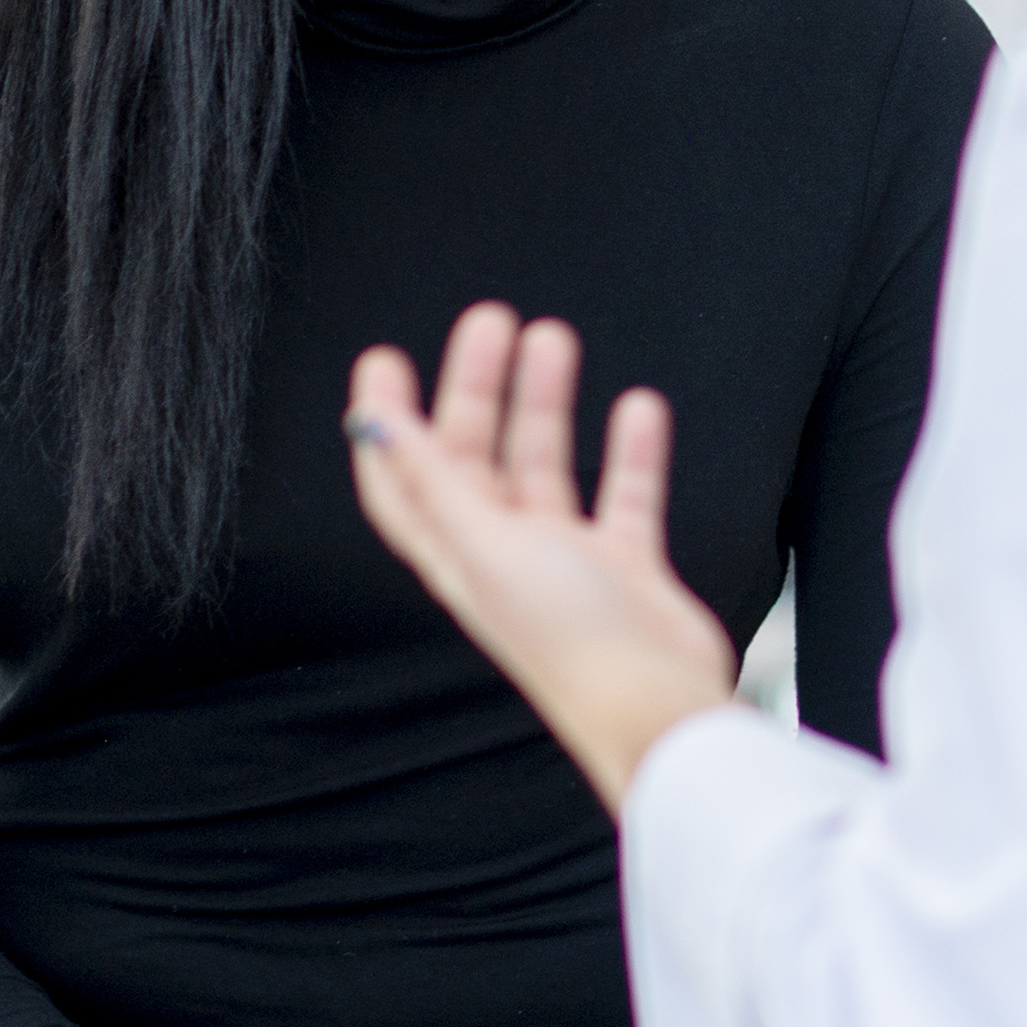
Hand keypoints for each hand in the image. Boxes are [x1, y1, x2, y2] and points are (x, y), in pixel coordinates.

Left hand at [347, 305, 738, 812]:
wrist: (656, 705)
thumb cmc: (567, 638)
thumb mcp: (487, 547)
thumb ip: (434, 480)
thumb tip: (371, 425)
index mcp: (456, 557)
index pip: (401, 481)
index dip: (386, 423)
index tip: (383, 358)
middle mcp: (503, 556)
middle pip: (475, 457)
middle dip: (477, 388)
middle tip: (491, 320)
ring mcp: (566, 563)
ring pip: (546, 465)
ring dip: (546, 404)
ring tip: (554, 338)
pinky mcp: (626, 569)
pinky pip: (622, 495)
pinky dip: (627, 450)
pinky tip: (638, 406)